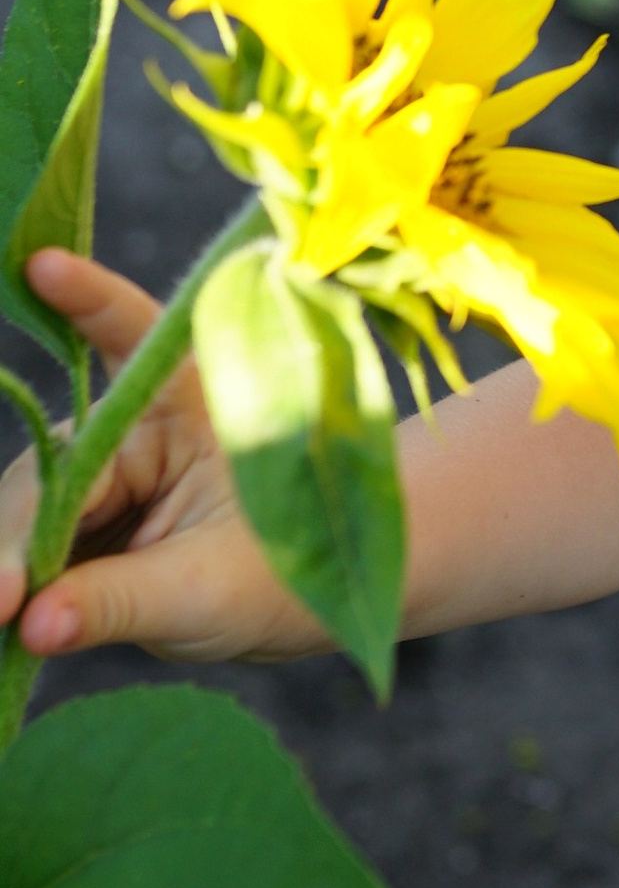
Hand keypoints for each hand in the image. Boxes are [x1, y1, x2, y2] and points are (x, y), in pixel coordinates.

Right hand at [0, 251, 326, 666]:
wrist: (317, 601)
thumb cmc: (289, 573)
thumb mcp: (211, 590)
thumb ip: (119, 601)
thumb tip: (30, 622)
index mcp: (191, 403)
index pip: (129, 342)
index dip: (88, 301)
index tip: (44, 266)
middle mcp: (137, 428)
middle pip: (52, 470)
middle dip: (15, 537)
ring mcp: (105, 479)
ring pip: (29, 515)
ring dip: (8, 566)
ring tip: (0, 612)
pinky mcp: (86, 527)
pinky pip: (34, 550)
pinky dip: (13, 583)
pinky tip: (2, 617)